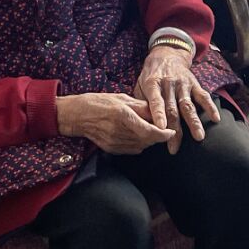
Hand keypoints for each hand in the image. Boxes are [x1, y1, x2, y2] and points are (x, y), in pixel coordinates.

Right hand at [54, 92, 175, 155]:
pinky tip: (135, 134)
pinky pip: (132, 149)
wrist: (77, 115)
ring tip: (146, 128)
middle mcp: (118, 131)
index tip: (171, 132)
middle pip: (147, 141)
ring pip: (141, 146)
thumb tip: (159, 114)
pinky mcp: (111, 149)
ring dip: (149, 140)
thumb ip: (142, 107)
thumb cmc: (99, 102)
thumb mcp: (123, 98)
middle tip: (161, 128)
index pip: (149, 131)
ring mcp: (114, 142)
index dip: (163, 134)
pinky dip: (139, 143)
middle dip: (158, 136)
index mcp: (122, 115)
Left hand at [135, 45, 219, 142]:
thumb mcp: (140, 85)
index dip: (158, 114)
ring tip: (198, 137)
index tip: (160, 128)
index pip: (156, 101)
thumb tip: (141, 124)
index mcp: (153, 84)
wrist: (166, 55)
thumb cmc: (151, 76)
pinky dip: (210, 107)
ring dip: (194, 122)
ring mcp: (183, 85)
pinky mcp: (194, 84)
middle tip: (175, 147)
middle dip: (174, 129)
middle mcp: (169, 84)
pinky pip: (203, 97)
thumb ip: (141, 103)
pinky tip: (215, 119)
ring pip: (189, 106)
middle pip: (173, 109)